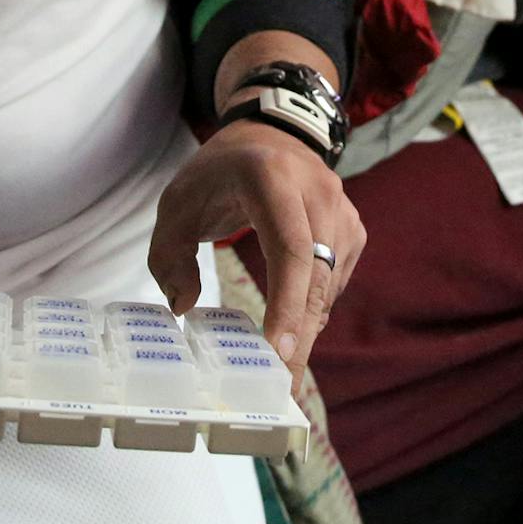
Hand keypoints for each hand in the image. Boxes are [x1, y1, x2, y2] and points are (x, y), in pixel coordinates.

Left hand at [148, 121, 364, 394]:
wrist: (272, 133)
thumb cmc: (220, 173)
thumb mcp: (177, 203)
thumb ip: (169, 256)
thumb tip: (182, 307)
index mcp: (271, 178)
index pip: (289, 247)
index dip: (287, 303)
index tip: (277, 352)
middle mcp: (318, 192)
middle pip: (316, 275)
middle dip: (299, 337)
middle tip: (280, 389)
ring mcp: (343, 209)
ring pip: (328, 285)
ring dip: (307, 329)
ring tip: (282, 373)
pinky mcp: (354, 228)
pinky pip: (335, 281)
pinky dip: (314, 311)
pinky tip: (294, 333)